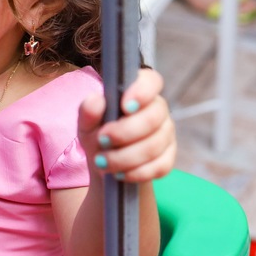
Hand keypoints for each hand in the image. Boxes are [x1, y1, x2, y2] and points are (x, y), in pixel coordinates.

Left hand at [77, 68, 175, 182]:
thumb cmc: (98, 135)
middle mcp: (158, 110)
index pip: (151, 81)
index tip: (124, 106)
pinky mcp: (168, 158)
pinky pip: (160, 166)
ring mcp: (166, 135)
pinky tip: (119, 174)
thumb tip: (96, 100)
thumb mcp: (87, 124)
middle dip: (125, 132)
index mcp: (139, 92)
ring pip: (154, 145)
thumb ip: (88, 111)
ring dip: (124, 157)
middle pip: (153, 117)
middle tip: (102, 140)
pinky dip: (136, 173)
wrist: (107, 166)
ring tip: (102, 162)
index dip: (142, 91)